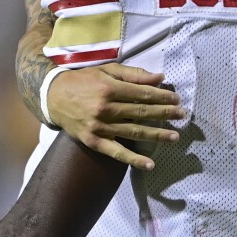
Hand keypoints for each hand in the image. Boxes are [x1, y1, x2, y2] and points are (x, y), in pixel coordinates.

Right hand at [49, 64, 184, 170]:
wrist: (53, 96)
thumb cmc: (83, 81)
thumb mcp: (107, 71)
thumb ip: (133, 75)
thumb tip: (159, 78)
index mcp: (109, 88)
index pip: (142, 94)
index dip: (161, 98)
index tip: (176, 100)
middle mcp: (105, 108)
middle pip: (141, 113)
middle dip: (164, 114)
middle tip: (182, 115)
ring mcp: (99, 127)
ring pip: (133, 132)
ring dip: (156, 135)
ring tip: (174, 136)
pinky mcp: (93, 142)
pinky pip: (116, 152)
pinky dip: (133, 159)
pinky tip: (150, 164)